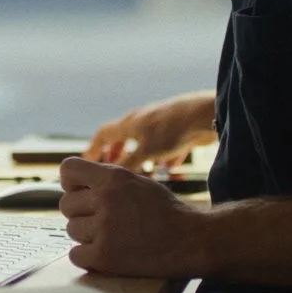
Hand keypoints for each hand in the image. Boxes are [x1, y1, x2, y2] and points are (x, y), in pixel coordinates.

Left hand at [58, 158, 204, 277]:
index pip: (67, 170)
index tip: (83, 193)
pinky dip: (88, 257)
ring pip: (71, 230)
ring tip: (112, 237)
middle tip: (103, 221)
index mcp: (113, 177)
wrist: (192, 240)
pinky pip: (75, 255)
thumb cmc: (166, 212)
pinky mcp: (105, 256)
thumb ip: (107, 181)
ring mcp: (104, 229)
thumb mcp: (137, 183)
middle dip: (81, 213)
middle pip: (66, 204)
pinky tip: (107, 253)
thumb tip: (73, 185)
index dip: (72, 183)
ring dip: (86, 236)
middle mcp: (105, 199)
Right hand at [84, 90, 217, 169]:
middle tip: (110, 166)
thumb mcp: (146, 151)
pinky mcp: (178, 130)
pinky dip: (162, 156)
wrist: (205, 115)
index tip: (87, 162)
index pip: (103, 134)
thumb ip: (128, 164)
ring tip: (138, 169)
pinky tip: (167, 167)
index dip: (93, 149)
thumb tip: (109, 177)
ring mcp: (160, 124)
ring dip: (137, 154)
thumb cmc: (172, 131)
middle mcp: (142, 121)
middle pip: (122, 136)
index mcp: (130, 124)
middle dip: (114, 152)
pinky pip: (165, 144)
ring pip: (143, 140)